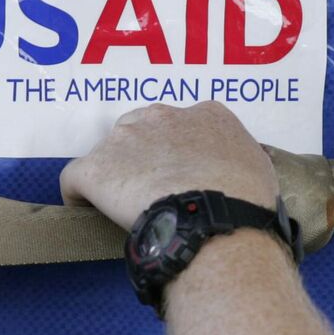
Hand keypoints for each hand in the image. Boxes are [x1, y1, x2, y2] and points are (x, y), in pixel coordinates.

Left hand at [61, 101, 279, 228]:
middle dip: (142, 157)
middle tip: (153, 191)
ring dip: (115, 175)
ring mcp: (125, 139)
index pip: (183, 126)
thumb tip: (236, 174)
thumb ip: (240, 160)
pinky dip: (79, 195)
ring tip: (124, 208)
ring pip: (110, 154)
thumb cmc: (244, 201)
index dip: (179, 153)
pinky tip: (86, 212)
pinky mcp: (95, 167)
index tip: (182, 175)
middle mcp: (162, 116)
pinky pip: (75, 179)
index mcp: (205, 115)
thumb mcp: (258, 169)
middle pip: (141, 130)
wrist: (213, 220)